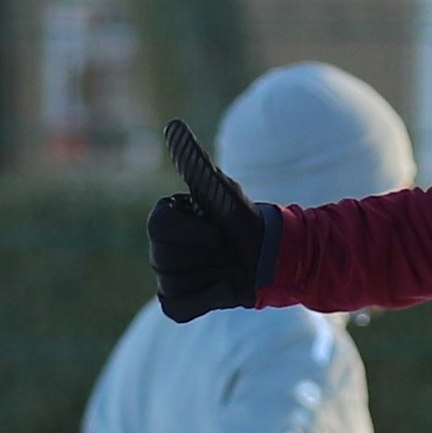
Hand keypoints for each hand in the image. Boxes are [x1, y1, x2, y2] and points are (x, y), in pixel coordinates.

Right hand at [146, 119, 267, 320]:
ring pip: (174, 283)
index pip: (158, 228)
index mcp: (165, 218)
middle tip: (231, 248)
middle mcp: (159, 247)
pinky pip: (179, 306)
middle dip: (210, 255)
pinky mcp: (176, 302)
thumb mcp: (225, 193)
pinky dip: (209, 297)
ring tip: (231, 265)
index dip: (194, 234)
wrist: (273, 258)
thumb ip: (197, 164)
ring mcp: (166, 276)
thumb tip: (173, 125)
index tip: (220, 232)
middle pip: (165, 259)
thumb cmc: (247, 221)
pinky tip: (226, 286)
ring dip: (213, 274)